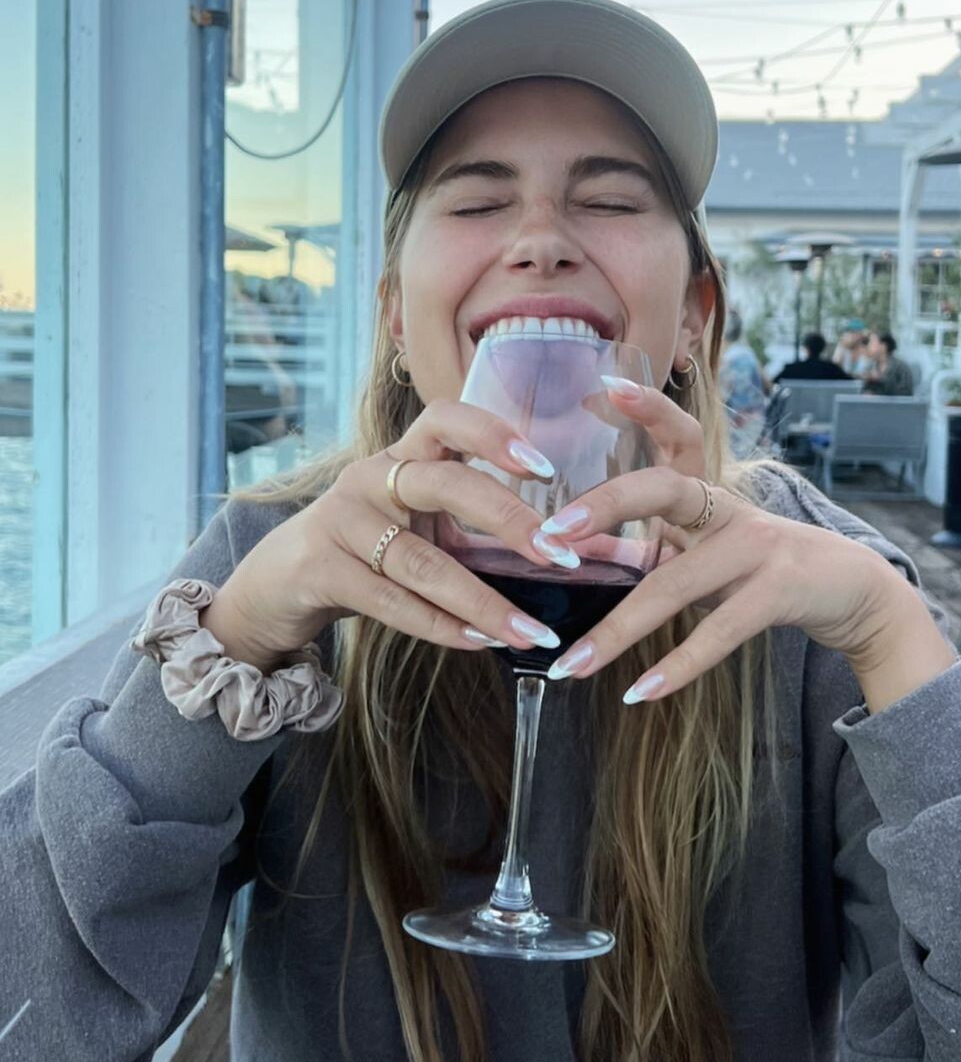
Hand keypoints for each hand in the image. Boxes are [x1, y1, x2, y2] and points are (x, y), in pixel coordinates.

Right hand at [202, 401, 586, 672]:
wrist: (279, 585)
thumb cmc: (369, 551)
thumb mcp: (425, 530)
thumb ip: (486, 537)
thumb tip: (579, 554)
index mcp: (402, 457)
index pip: (446, 419)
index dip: (493, 433)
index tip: (544, 468)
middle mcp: (371, 478)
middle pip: (444, 483)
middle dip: (507, 520)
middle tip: (559, 556)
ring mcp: (342, 522)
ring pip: (422, 561)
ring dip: (483, 601)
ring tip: (532, 632)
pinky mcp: (321, 569)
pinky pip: (391, 600)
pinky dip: (440, 625)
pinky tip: (480, 642)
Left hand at [541, 382, 953, 711]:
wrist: (854, 593)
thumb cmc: (765, 571)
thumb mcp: (707, 551)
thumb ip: (651, 548)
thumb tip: (577, 553)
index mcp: (709, 494)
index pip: (679, 433)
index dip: (647, 408)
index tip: (604, 388)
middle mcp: (729, 510)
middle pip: (664, 489)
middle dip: (605, 506)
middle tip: (552, 535)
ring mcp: (757, 548)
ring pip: (677, 584)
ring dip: (620, 629)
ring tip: (574, 662)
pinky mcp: (779, 591)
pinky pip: (719, 631)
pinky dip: (678, 665)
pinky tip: (641, 692)